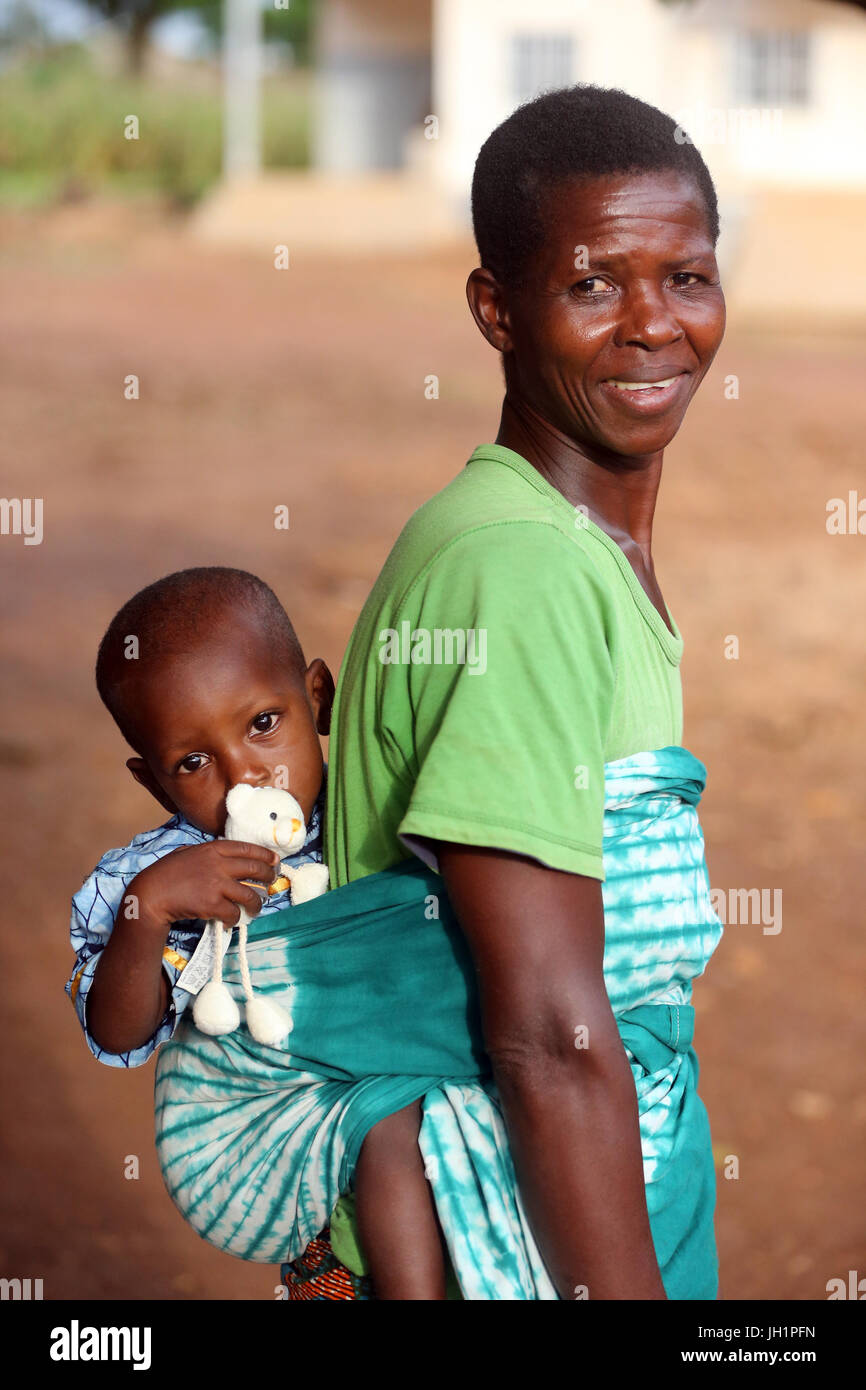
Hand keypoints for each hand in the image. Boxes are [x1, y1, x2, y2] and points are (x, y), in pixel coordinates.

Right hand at [128, 841, 280, 930]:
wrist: (150, 894)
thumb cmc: (165, 873)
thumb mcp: (187, 853)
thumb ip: (207, 853)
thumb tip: (225, 857)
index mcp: (213, 849)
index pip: (248, 848)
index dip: (266, 855)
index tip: (275, 861)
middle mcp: (219, 864)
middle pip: (256, 869)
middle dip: (269, 876)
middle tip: (271, 884)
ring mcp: (217, 884)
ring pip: (250, 895)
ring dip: (257, 904)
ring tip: (255, 909)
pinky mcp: (212, 904)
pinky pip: (234, 913)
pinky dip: (235, 919)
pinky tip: (232, 921)